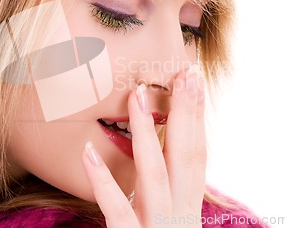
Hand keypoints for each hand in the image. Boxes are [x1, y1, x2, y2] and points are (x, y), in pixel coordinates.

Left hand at [82, 64, 205, 227]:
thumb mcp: (171, 218)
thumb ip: (168, 190)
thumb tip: (162, 153)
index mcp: (187, 206)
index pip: (196, 156)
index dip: (197, 117)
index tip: (195, 80)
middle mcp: (178, 214)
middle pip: (184, 157)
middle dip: (186, 113)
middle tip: (185, 73)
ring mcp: (156, 225)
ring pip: (153, 174)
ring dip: (146, 132)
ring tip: (136, 96)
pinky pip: (117, 209)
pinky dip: (103, 181)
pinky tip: (87, 153)